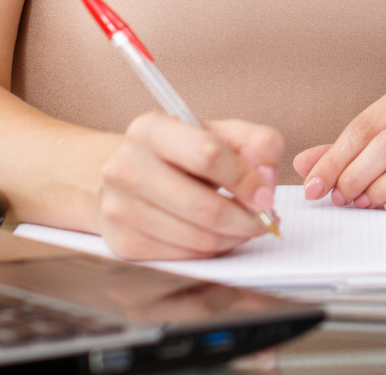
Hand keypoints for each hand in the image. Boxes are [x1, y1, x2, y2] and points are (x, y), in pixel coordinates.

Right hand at [97, 114, 282, 260]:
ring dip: (233, 237)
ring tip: (245, 226)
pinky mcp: (123, 243)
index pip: (207, 155)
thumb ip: (256, 143)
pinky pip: (184, 256)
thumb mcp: (220, 133)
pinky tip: (219, 235)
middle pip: (204, 206)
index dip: (245, 179)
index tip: (266, 195)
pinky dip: (212, 250)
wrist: (127, 176)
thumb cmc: (181, 153)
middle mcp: (126, 167)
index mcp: (151, 130)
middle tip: (265, 220)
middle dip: (246, 219)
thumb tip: (266, 181)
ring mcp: (119, 208)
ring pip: (197, 237)